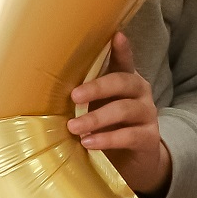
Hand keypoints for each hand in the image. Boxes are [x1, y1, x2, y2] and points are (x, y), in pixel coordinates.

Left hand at [69, 32, 171, 197]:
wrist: (133, 162)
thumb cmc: (108, 127)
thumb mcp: (97, 107)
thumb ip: (84, 96)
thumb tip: (47, 89)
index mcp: (126, 81)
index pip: (124, 61)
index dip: (122, 49)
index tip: (116, 36)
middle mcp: (140, 93)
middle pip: (123, 82)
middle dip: (97, 88)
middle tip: (74, 96)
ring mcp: (147, 114)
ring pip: (124, 109)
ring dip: (96, 118)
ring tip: (74, 128)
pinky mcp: (149, 137)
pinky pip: (129, 135)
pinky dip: (107, 139)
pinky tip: (89, 143)